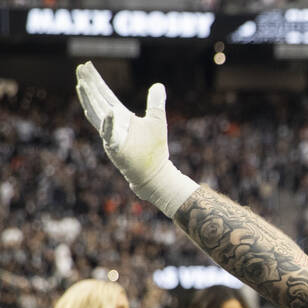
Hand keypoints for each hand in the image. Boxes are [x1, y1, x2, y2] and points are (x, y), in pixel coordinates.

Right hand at [75, 61, 196, 215]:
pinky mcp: (116, 149)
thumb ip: (156, 103)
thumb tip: (158, 85)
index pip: (105, 94)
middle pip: (97, 100)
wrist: (154, 173)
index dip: (96, 80)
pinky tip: (110, 111)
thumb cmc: (154, 149)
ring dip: (89, 100)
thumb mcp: (157, 120)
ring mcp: (111, 136)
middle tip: (80, 68)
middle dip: (88, 85)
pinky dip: (110, 124)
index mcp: (121, 116)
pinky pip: (110, 135)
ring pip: (96, 115)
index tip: (86, 66)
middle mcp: (112, 124)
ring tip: (82, 84)